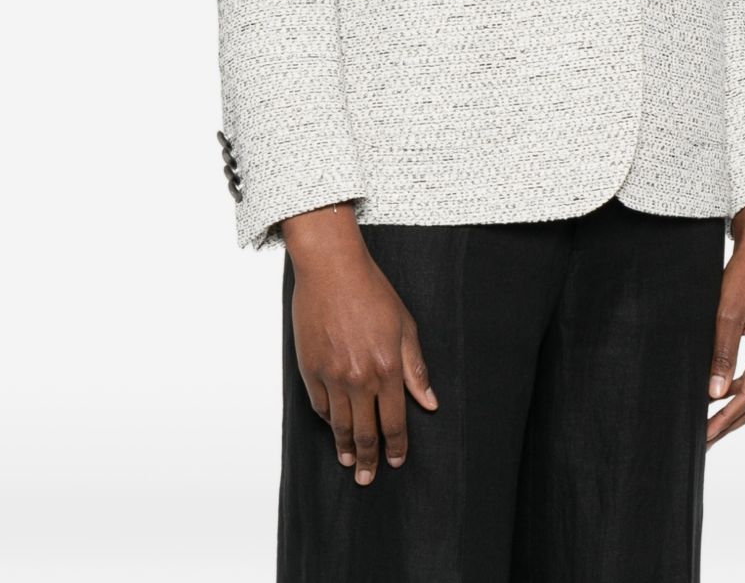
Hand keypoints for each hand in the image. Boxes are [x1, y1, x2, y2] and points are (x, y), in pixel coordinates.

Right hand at [282, 204, 438, 484]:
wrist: (332, 269)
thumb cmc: (372, 292)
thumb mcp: (405, 326)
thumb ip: (416, 369)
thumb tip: (430, 403)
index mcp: (387, 368)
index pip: (395, 421)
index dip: (397, 446)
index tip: (397, 461)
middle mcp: (360, 378)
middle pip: (365, 431)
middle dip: (369, 459)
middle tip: (368, 477)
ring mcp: (332, 375)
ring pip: (340, 425)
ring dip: (345, 447)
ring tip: (348, 462)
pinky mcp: (310, 368)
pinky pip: (320, 406)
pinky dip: (328, 421)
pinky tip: (333, 428)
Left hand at [706, 193, 744, 447]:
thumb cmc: (744, 275)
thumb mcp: (727, 313)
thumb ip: (721, 354)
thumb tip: (714, 393)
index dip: (725, 420)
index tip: (705, 436)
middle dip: (730, 422)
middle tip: (704, 440)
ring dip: (735, 408)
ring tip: (709, 422)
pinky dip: (740, 388)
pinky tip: (719, 393)